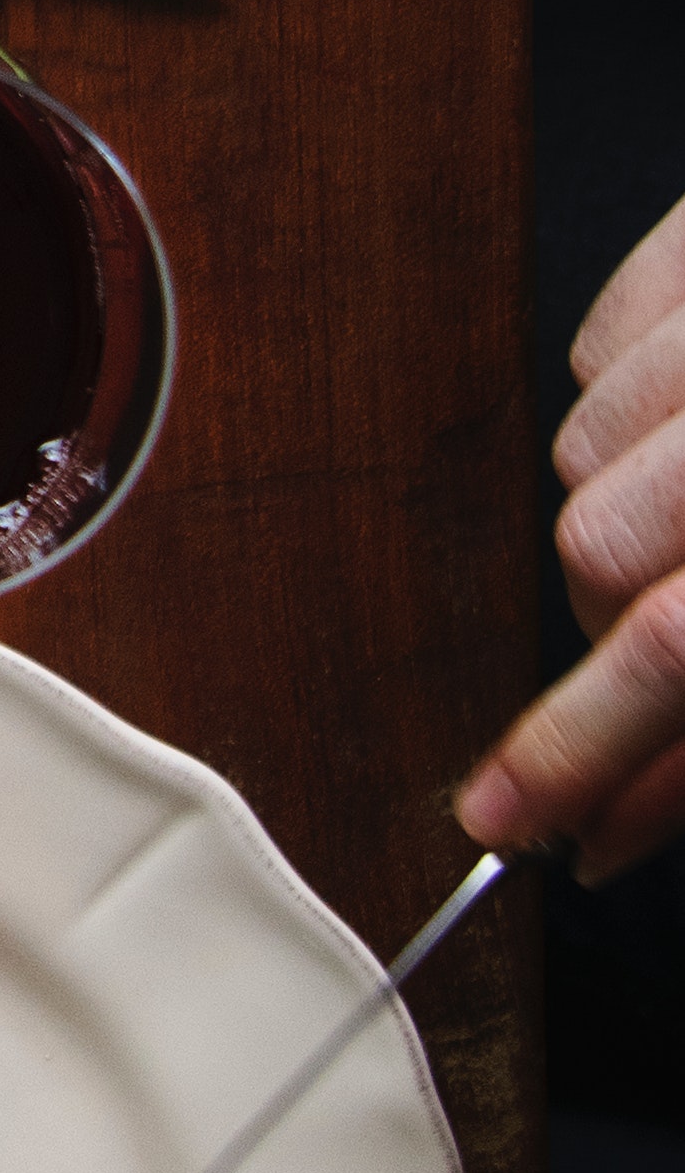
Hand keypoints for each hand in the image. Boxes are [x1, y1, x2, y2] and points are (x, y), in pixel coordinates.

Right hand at [461, 187, 684, 876]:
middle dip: (614, 619)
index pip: (677, 651)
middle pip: (596, 552)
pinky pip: (595, 344)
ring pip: (579, 451)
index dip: (575, 752)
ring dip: (625, 506)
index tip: (503, 815)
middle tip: (682, 626)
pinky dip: (630, 403)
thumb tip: (616, 828)